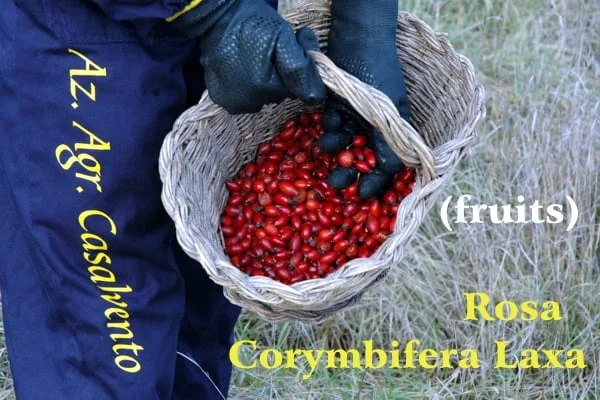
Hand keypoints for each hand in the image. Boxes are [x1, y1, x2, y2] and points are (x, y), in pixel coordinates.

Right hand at [173, 0, 325, 113]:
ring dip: (264, 83)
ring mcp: (234, 104)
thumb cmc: (255, 24)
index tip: (289, 53)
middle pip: (280, 95)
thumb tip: (316, 96)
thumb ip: (301, 67)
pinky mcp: (222, 101)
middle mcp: (249, 103)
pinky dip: (247, 86)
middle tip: (269, 55)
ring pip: (264, 98)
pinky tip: (241, 69)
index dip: (298, 71)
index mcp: (266, 88)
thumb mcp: (284, 37)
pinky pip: (246, 98)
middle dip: (280, 77)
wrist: (217, 17)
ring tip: (254, 60)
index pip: (298, 90)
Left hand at [318, 0, 410, 198]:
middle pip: (361, 159)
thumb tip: (391, 173)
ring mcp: (356, 116)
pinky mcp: (337, 105)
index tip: (363, 195)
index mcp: (395, 130)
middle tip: (333, 184)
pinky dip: (328, 128)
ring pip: (343, 144)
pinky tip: (326, 122)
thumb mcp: (387, 110)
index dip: (377, 182)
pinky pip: (331, 125)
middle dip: (348, 173)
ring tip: (323, 148)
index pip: (388, 164)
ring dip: (334, 149)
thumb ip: (388, 142)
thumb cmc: (380, 73)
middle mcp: (376, 126)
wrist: (358, 37)